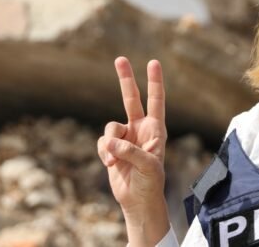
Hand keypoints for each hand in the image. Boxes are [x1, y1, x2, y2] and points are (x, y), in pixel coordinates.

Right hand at [97, 56, 169, 245]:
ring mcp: (125, 137)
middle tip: (120, 58)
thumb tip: (109, 141)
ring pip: (110, 127)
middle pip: (131, 99)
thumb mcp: (147, 166)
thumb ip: (129, 151)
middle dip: (126, 79)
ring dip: (110, 142)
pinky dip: (104, 152)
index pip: (156, 100)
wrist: (138, 200)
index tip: (153, 62)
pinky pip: (102, 142)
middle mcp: (140, 129)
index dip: (155, 82)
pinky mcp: (111, 148)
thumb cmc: (150, 182)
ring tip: (115, 160)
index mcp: (155, 129)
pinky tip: (111, 164)